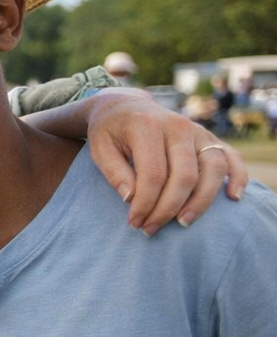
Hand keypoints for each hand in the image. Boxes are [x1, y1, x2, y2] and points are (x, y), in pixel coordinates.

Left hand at [85, 89, 247, 234]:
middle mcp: (178, 127)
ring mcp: (198, 131)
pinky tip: (233, 198)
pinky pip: (231, 157)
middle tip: (150, 229)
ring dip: (201, 201)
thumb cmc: (110, 132)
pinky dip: (238, 177)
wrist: (126, 107)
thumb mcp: (99, 149)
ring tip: (184, 223)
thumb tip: (132, 199)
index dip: (145, 204)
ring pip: (213, 169)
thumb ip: (115, 173)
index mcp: (147, 127)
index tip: (134, 223)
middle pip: (184, 175)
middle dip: (168, 208)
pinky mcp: (210, 138)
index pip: (153, 174)